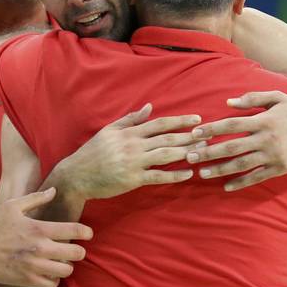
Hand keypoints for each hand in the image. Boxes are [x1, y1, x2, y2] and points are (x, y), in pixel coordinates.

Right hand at [0, 187, 92, 286]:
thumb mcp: (13, 206)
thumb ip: (37, 199)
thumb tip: (54, 190)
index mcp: (39, 228)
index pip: (74, 231)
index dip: (86, 232)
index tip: (88, 233)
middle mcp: (40, 248)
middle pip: (76, 253)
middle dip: (79, 250)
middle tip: (74, 249)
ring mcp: (34, 266)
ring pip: (67, 270)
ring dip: (67, 265)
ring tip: (61, 261)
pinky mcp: (27, 281)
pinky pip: (52, 284)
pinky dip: (54, 279)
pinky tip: (49, 273)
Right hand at [55, 104, 200, 200]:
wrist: (76, 175)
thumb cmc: (93, 152)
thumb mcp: (109, 131)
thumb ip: (130, 119)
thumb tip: (149, 107)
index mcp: (129, 132)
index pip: (160, 123)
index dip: (180, 120)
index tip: (198, 118)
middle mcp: (133, 145)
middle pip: (167, 138)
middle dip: (190, 136)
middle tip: (209, 134)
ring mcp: (134, 162)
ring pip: (166, 155)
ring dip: (187, 153)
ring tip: (204, 152)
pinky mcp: (133, 179)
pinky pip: (158, 176)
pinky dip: (175, 174)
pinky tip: (189, 173)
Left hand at [189, 91, 286, 190]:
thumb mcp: (278, 97)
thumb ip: (253, 98)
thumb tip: (228, 102)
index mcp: (264, 120)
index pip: (232, 125)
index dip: (212, 129)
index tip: (195, 134)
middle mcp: (267, 139)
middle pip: (232, 147)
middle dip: (209, 152)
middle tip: (190, 157)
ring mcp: (273, 155)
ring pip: (242, 165)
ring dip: (220, 170)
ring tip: (202, 173)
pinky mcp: (280, 168)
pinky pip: (257, 177)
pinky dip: (241, 183)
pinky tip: (226, 186)